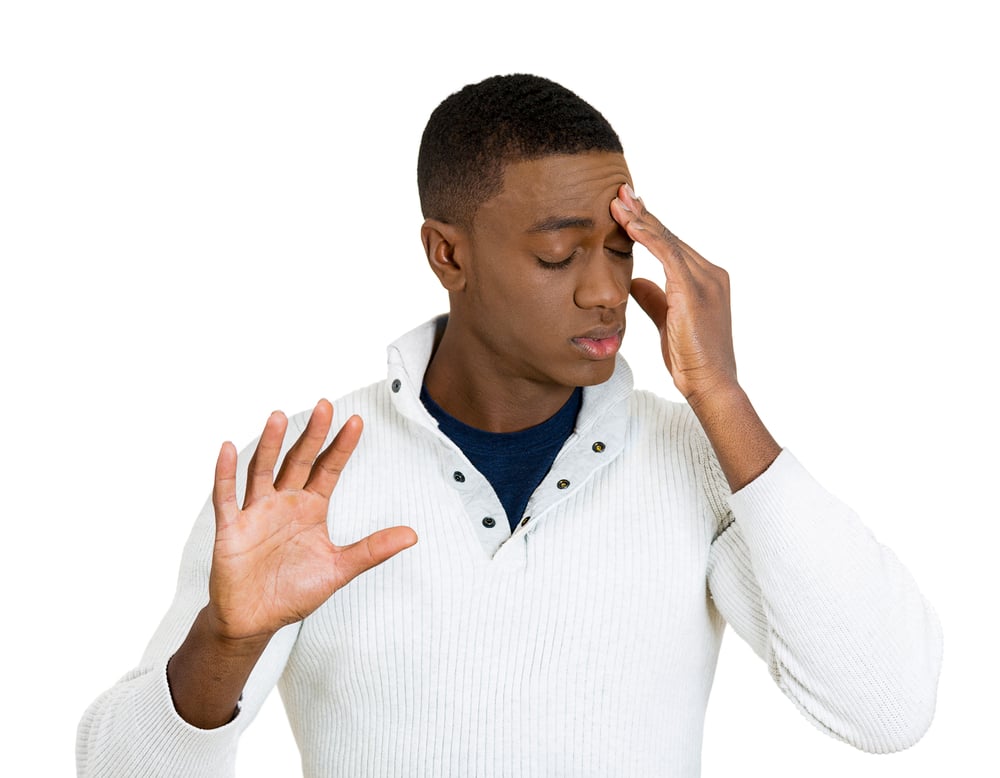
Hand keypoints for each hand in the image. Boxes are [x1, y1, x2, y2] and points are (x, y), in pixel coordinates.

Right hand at [207, 400, 416, 645]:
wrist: (254, 621)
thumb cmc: (293, 592)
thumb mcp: (338, 569)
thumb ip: (371, 550)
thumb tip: (412, 535)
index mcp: (311, 508)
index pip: (329, 469)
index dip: (341, 446)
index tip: (357, 421)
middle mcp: (284, 502)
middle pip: (299, 461)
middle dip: (312, 434)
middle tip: (325, 405)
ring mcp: (256, 512)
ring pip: (263, 470)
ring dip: (270, 444)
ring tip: (278, 416)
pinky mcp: (231, 528)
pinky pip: (227, 497)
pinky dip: (225, 473)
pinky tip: (228, 448)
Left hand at [611, 184, 737, 408]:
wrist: (710, 383)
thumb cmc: (691, 358)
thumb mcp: (666, 320)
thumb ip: (653, 297)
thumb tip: (634, 280)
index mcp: (705, 279)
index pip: (671, 244)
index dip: (648, 225)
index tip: (627, 208)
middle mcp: (710, 274)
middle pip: (670, 236)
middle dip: (643, 213)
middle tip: (620, 191)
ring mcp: (706, 280)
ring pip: (668, 241)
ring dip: (641, 219)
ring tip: (618, 202)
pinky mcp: (695, 291)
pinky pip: (668, 256)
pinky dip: (649, 238)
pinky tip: (631, 225)